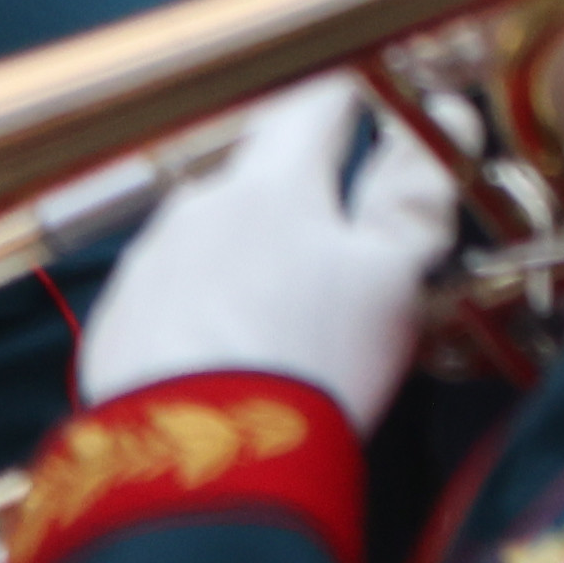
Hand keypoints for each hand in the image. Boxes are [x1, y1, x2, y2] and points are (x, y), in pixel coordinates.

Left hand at [85, 76, 459, 430]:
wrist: (194, 463)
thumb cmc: (313, 357)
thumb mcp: (397, 272)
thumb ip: (419, 187)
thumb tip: (446, 113)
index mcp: (273, 182)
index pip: (317, 104)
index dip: (358, 99)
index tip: (385, 107)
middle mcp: (199, 204)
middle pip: (259, 168)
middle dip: (303, 182)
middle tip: (348, 224)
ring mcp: (148, 263)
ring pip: (212, 228)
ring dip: (250, 243)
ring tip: (288, 298)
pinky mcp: (117, 323)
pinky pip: (172, 287)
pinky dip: (206, 297)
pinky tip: (233, 341)